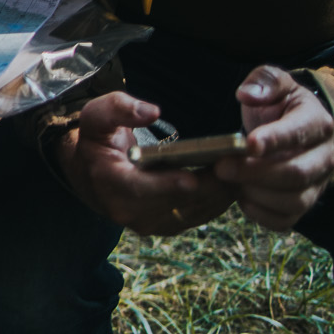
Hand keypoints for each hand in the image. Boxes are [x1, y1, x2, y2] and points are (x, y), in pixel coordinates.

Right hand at [55, 91, 235, 234]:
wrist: (89, 173)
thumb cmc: (97, 140)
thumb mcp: (96, 116)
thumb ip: (119, 108)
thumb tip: (151, 110)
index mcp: (109, 182)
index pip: (139, 189)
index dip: (166, 185)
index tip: (191, 179)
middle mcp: (128, 210)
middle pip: (175, 203)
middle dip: (207, 187)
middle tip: (237, 167)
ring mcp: (148, 222)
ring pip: (192, 212)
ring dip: (218, 195)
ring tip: (243, 172)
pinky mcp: (165, 225)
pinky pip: (197, 216)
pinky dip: (216, 200)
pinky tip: (234, 181)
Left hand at [212, 67, 333, 230]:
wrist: (294, 128)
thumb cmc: (279, 104)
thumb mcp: (274, 82)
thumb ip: (264, 81)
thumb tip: (247, 94)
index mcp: (317, 123)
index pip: (300, 133)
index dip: (275, 140)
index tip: (248, 143)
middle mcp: (324, 157)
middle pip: (296, 174)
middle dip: (255, 173)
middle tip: (221, 167)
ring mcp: (317, 184)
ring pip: (294, 201)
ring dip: (256, 195)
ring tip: (230, 181)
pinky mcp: (303, 204)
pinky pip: (285, 220)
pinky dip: (260, 214)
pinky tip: (241, 198)